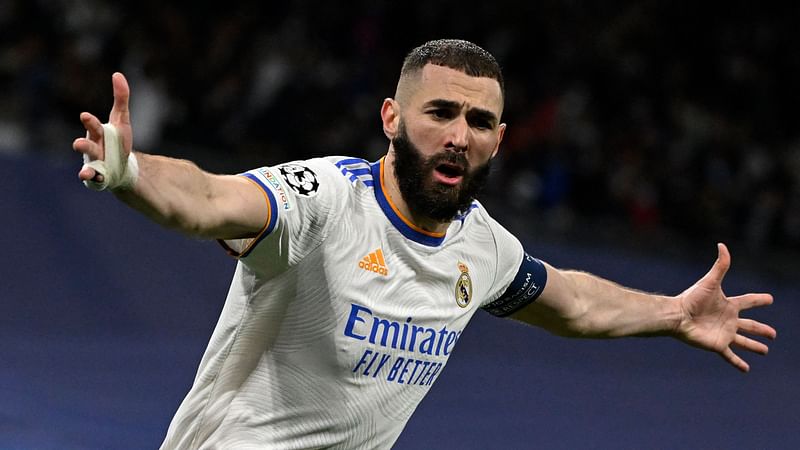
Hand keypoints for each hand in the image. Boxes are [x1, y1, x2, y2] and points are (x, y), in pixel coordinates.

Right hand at [72, 72, 132, 183]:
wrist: (121, 166)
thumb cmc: (117, 140)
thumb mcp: (122, 120)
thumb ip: (121, 99)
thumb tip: (118, 74)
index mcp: (98, 133)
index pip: (93, 126)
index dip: (90, 121)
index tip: (85, 116)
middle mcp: (92, 148)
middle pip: (86, 145)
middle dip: (83, 145)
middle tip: (78, 144)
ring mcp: (94, 163)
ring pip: (88, 164)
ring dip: (86, 167)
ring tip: (84, 172)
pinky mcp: (98, 176)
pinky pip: (93, 178)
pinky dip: (92, 179)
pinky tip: (90, 180)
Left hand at [675, 243, 775, 371]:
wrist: (678, 315)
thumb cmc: (692, 298)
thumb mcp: (710, 281)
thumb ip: (720, 265)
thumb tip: (722, 245)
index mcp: (729, 305)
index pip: (748, 301)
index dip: (759, 299)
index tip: (770, 298)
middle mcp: (728, 320)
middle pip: (750, 325)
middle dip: (762, 329)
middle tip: (773, 334)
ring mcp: (724, 333)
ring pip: (744, 341)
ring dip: (754, 346)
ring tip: (765, 351)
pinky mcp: (718, 345)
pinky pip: (730, 356)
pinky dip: (738, 363)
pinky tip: (746, 369)